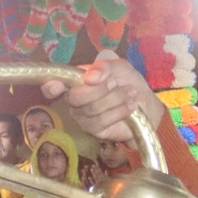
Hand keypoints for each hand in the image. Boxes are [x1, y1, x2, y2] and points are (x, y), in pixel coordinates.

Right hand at [41, 51, 166, 145]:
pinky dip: (118, 111)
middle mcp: (74, 100)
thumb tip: (89, 77)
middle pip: (74, 97)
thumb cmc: (128, 82)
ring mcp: (82, 116)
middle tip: (115, 83)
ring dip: (115, 99)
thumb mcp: (119, 67)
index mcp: (76, 82)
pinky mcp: (94, 130)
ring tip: (130, 94)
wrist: (147, 104)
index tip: (56, 85)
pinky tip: (130, 107)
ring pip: (91, 108)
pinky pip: (101, 121)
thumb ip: (104, 67)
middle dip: (98, 90)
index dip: (51, 87)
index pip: (53, 86)